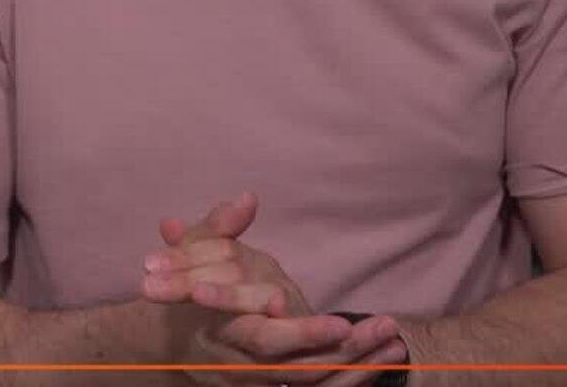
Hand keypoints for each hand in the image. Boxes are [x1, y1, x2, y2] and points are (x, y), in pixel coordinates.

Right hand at [143, 193, 409, 385]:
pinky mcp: (274, 386)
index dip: (300, 333)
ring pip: (311, 382)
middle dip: (343, 351)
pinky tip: (385, 357)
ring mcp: (257, 381)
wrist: (170, 342)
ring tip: (396, 342)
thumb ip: (219, 227)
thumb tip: (247, 199)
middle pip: (296, 368)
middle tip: (384, 327)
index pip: (262, 338)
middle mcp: (240, 365)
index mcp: (222, 330)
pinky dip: (353, 377)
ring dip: (358, 366)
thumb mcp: (194, 252)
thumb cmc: (187, 287)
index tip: (339, 323)